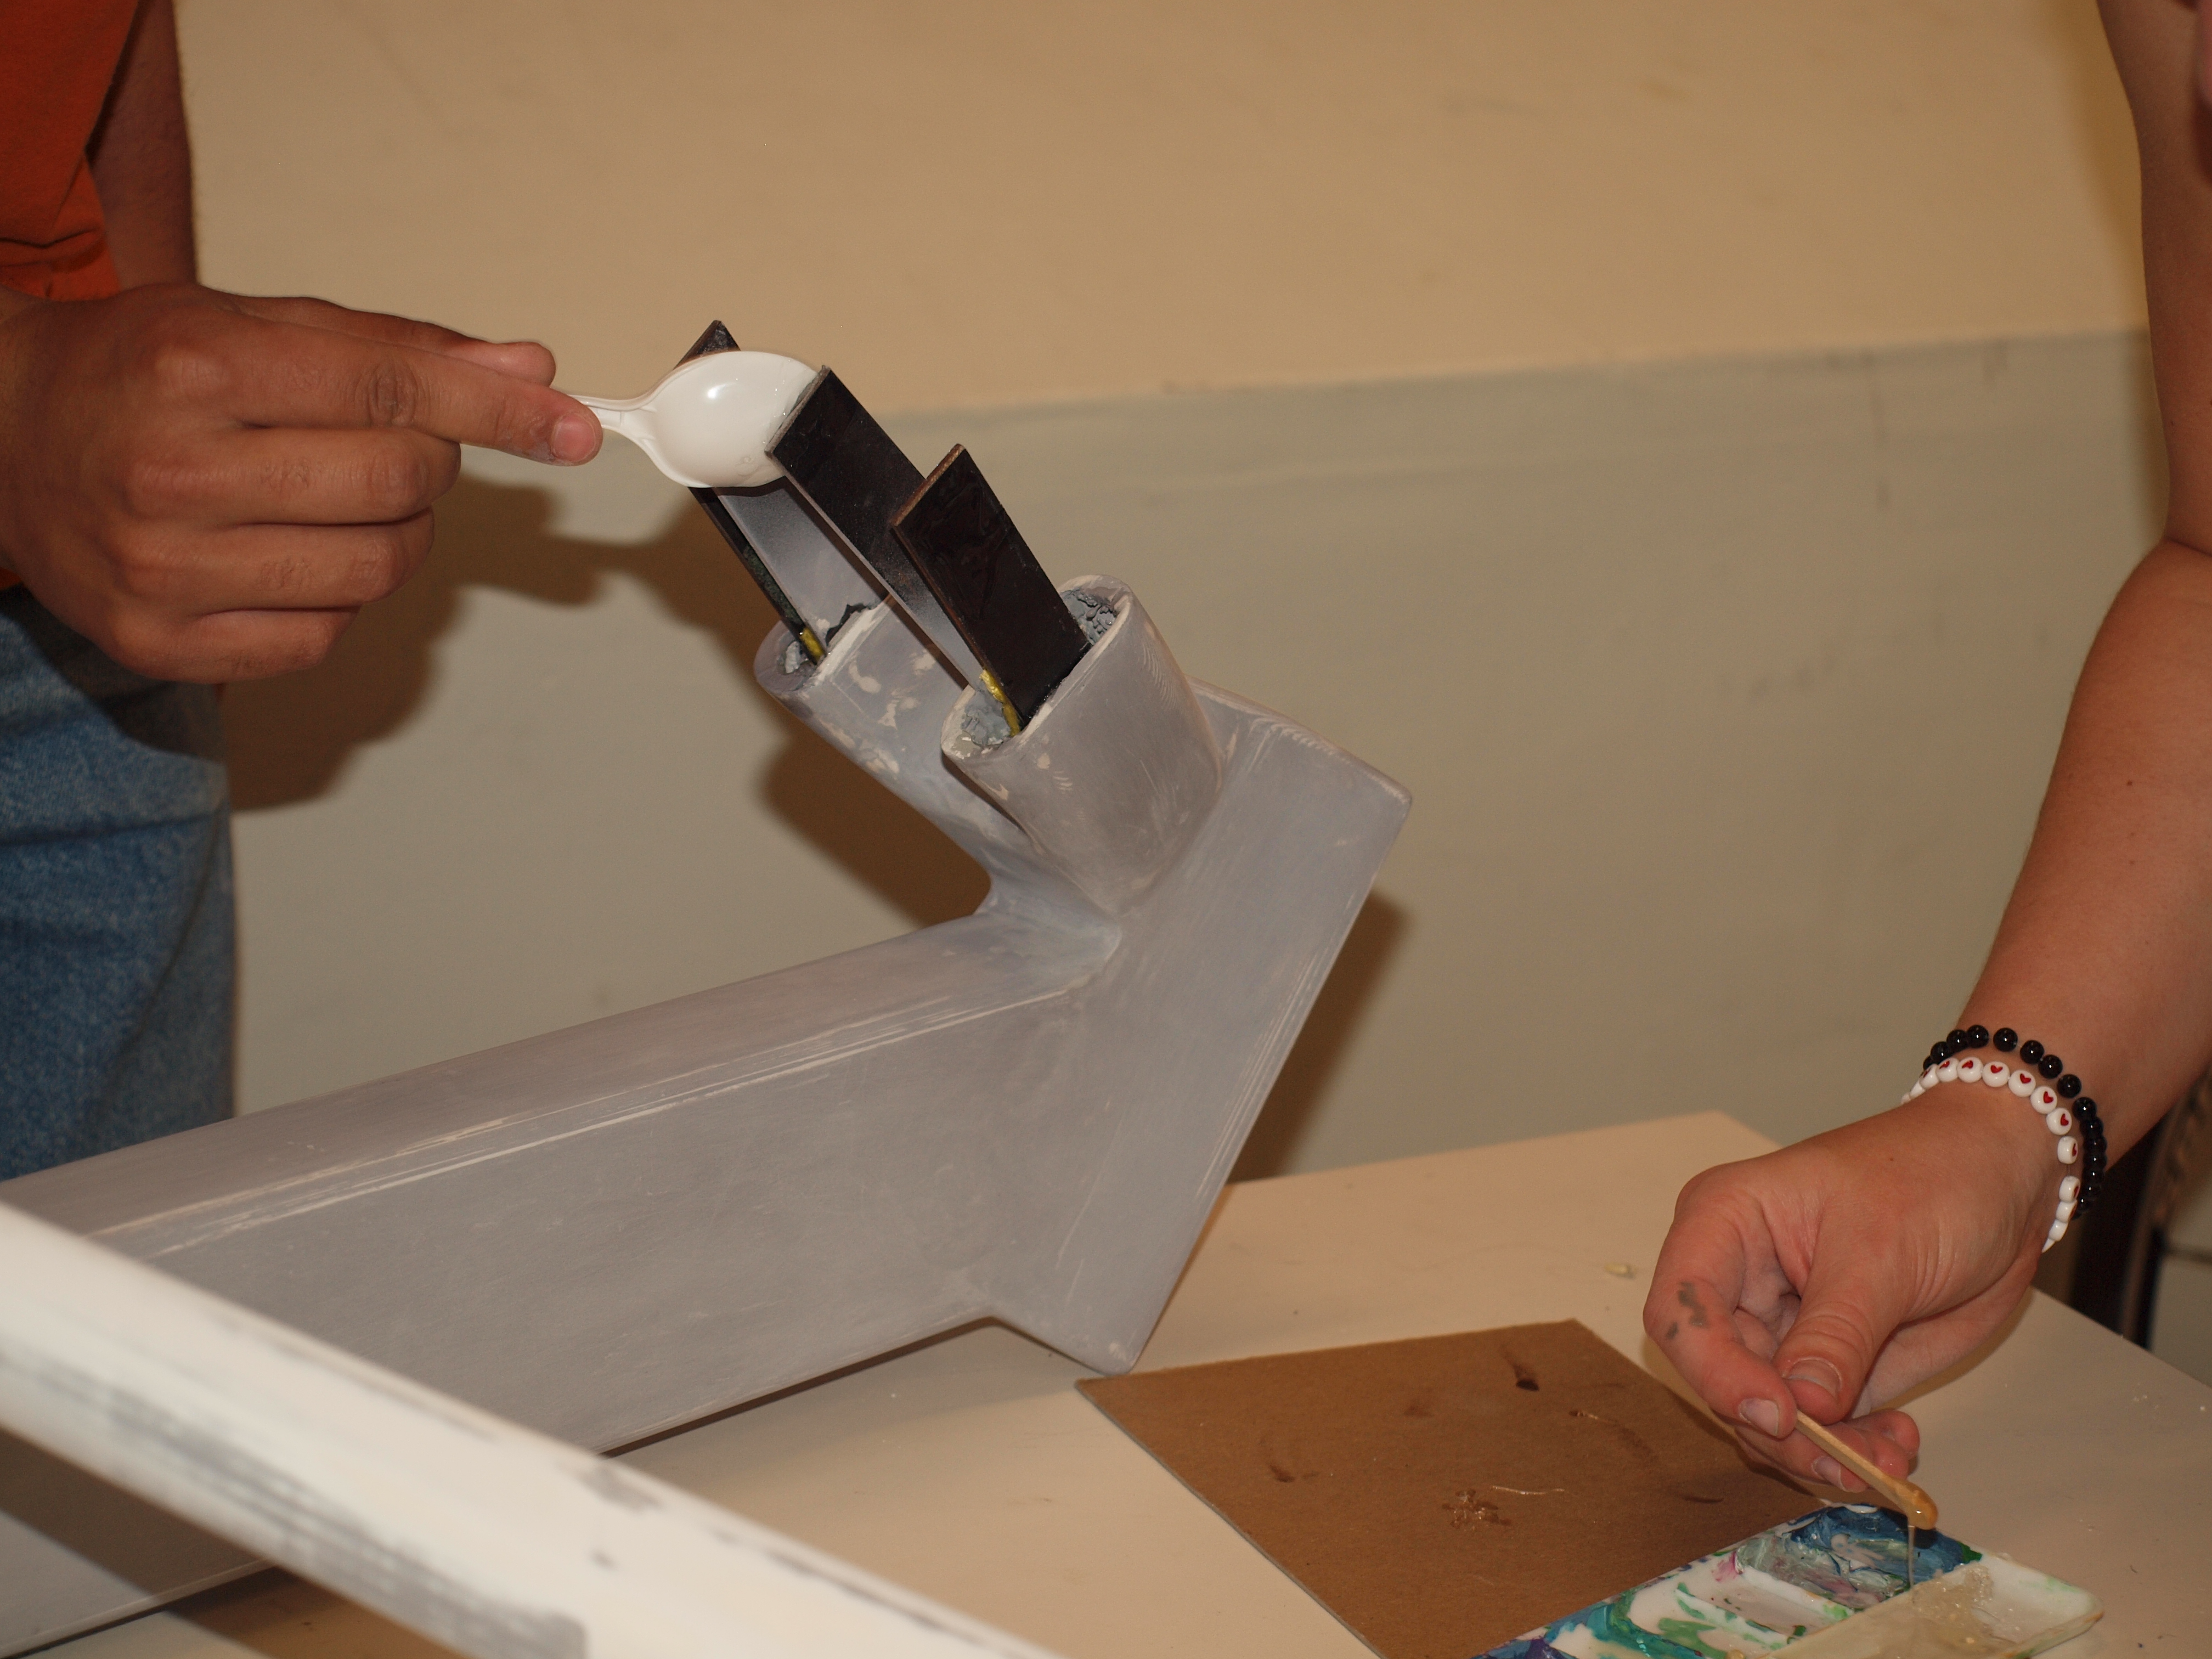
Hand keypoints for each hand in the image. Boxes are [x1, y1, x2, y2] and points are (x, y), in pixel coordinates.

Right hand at [0, 283, 600, 680]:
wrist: (2, 439)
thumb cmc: (138, 373)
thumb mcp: (255, 326)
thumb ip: (398, 349)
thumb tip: (529, 371)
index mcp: (199, 368)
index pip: (396, 395)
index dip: (502, 414)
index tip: (571, 429)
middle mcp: (175, 470)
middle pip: (397, 484)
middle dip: (427, 466)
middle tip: (393, 449)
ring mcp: (166, 569)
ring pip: (377, 569)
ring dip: (394, 534)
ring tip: (335, 499)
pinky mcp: (167, 644)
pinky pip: (325, 635)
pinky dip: (338, 597)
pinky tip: (291, 555)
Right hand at [1644, 1093, 2053, 1490]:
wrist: (2004, 1180)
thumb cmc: (1931, 1178)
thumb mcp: (1882, 1253)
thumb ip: (1836, 1334)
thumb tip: (1799, 1410)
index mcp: (1724, 1224)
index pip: (1681, 1311)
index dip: (1716, 1371)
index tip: (1781, 1416)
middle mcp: (1738, 1281)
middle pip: (1721, 1378)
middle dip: (1781, 1432)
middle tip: (1847, 1463)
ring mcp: (1783, 1326)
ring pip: (1768, 1415)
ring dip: (1822, 1452)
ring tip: (1893, 1459)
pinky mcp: (1827, 1362)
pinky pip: (1818, 1425)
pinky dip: (1853, 1448)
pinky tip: (1901, 1443)